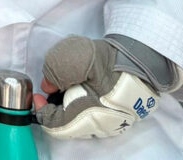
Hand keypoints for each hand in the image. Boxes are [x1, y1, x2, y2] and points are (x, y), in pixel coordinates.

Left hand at [34, 36, 161, 139]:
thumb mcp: (73, 56)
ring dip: (70, 104)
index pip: (53, 125)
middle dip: (56, 105)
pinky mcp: (119, 117)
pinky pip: (94, 115)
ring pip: (80, 121)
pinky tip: (85, 86)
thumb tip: (48, 85)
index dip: (41, 109)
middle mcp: (100, 127)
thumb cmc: (108, 60)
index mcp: (87, 116)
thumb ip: (54, 70)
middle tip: (57, 85)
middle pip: (67, 124)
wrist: (143, 59)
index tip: (39, 93)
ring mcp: (112, 124)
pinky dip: (83, 103)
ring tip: (73, 83)